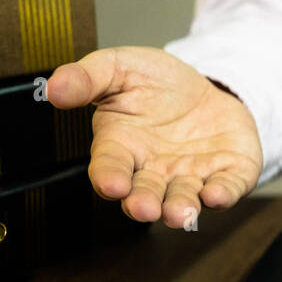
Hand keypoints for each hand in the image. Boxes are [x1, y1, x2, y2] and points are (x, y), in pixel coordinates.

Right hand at [46, 46, 262, 227]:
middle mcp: (154, 169)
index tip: (112, 185)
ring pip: (183, 199)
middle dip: (144, 203)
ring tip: (180, 214)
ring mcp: (191, 175)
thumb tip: (54, 88)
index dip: (109, 178)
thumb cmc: (156, 83)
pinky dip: (222, 194)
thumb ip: (88, 77)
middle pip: (145, 193)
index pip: (109, 167)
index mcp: (122, 146)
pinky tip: (216, 195)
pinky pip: (226, 188)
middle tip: (144, 208)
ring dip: (181, 208)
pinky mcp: (227, 173)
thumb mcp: (120, 67)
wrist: (207, 85)